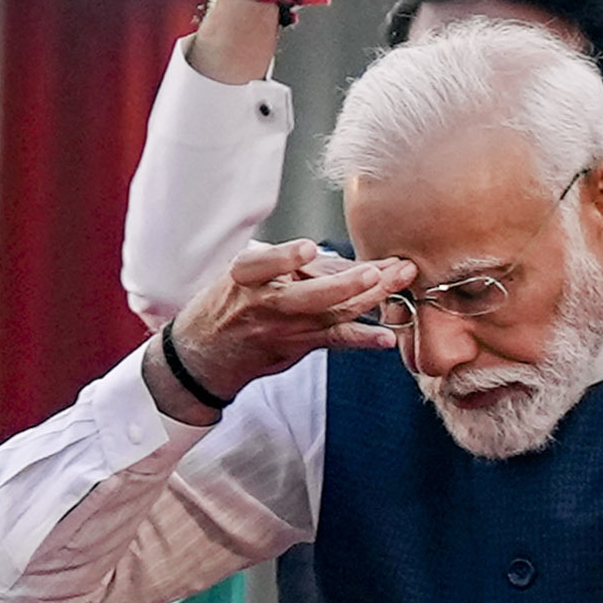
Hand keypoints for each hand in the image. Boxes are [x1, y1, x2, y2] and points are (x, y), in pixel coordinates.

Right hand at [168, 236, 409, 405]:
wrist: (204, 353)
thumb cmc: (228, 303)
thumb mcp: (245, 272)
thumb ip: (287, 262)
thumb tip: (336, 254)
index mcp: (244, 276)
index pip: (263, 264)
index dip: (286, 257)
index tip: (309, 248)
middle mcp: (263, 303)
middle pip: (309, 294)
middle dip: (349, 282)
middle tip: (379, 269)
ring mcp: (282, 329)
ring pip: (330, 313)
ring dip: (369, 298)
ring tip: (399, 281)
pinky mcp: (296, 346)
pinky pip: (333, 341)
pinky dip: (362, 338)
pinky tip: (385, 337)